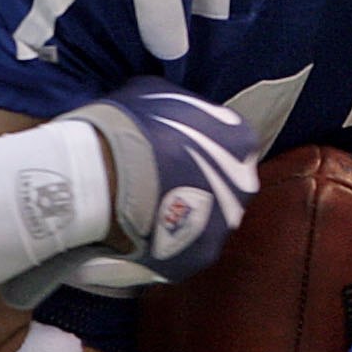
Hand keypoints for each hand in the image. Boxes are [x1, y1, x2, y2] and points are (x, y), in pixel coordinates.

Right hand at [59, 80, 260, 281]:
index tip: (172, 149)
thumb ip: (175, 108)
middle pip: (224, 186)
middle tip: (159, 182)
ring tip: (144, 214)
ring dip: (183, 219)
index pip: (230, 143)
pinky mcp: (199, 257)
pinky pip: (184, 251)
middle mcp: (244, 185)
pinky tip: (137, 238)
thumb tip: (166, 114)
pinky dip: (165, 247)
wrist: (107, 175)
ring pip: (207, 223)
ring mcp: (224, 225)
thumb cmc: (131, 126)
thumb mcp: (153, 93)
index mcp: (240, 140)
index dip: (199, 146)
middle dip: (197, 186)